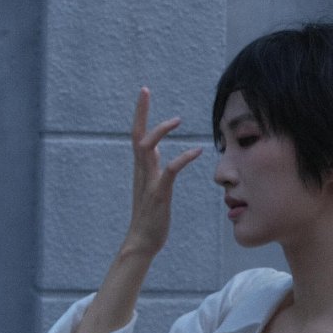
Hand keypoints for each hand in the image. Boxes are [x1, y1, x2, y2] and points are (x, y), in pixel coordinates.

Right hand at [122, 87, 203, 257]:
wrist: (142, 241)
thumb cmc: (150, 214)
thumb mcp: (150, 184)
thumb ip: (151, 165)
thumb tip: (154, 149)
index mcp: (140, 168)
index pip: (137, 134)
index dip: (140, 113)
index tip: (144, 94)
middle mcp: (141, 171)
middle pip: (136, 135)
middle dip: (140, 112)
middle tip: (145, 90)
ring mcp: (148, 182)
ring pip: (146, 149)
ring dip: (160, 131)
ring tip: (177, 120)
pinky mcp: (158, 194)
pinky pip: (168, 171)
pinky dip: (182, 158)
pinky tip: (196, 151)